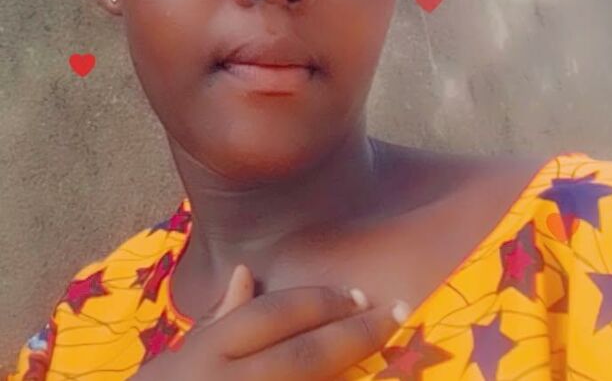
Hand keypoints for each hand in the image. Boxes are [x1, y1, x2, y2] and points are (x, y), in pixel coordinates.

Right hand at [131, 263, 408, 380]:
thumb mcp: (178, 358)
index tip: (357, 294)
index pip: (273, 315)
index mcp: (206, 354)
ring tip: (402, 357)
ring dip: (361, 375)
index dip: (320, 301)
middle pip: (305, 356)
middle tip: (395, 314)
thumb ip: (219, 320)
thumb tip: (248, 273)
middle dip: (355, 334)